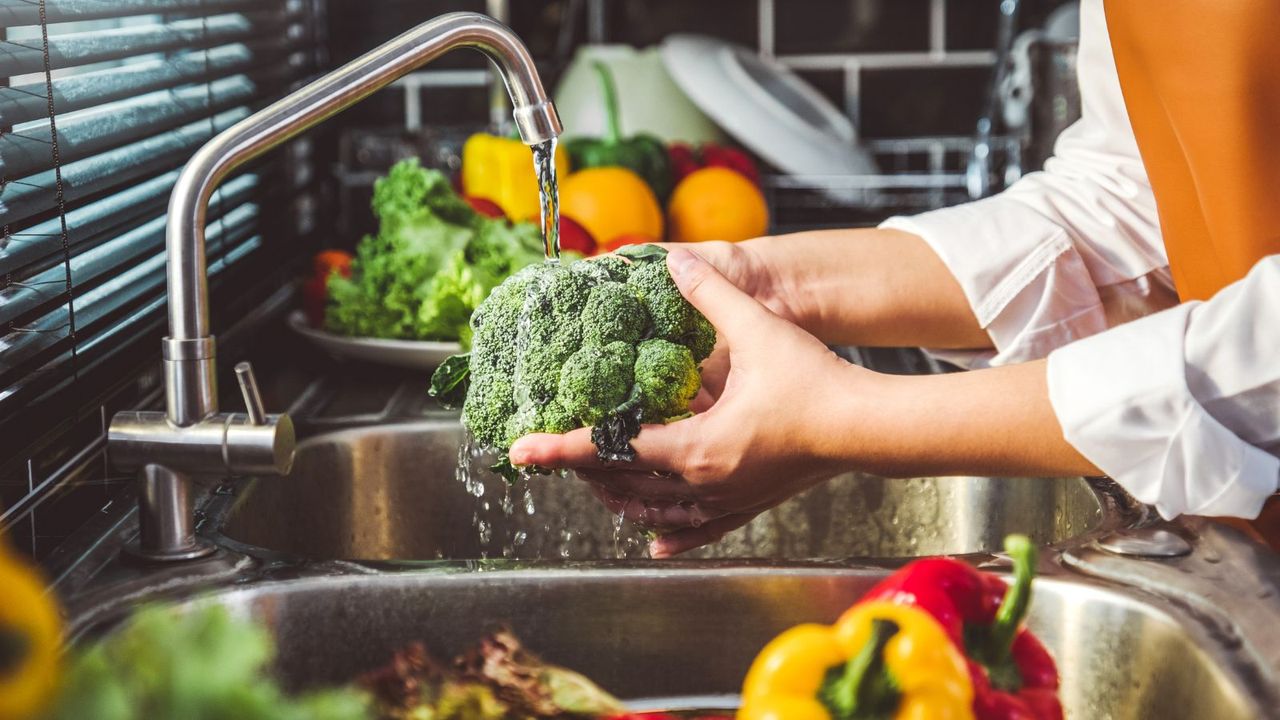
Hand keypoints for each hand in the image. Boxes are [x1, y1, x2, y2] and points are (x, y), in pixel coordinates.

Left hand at [510, 248, 869, 556]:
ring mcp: (724, 500)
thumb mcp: (757, 331)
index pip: (610, 448)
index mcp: (695, 447)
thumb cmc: (816, 385)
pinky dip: (671, 533)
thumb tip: (676, 260)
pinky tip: (656, 541)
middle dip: (584, 470)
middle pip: (623, 484)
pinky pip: (699, 529)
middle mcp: (702, 482)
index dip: (560, 448)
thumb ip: (710, 295)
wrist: (868, 428)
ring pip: (654, 512)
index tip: (521, 451)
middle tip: (554, 453)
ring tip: (595, 483)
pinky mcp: (747, 504)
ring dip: (620, 498)